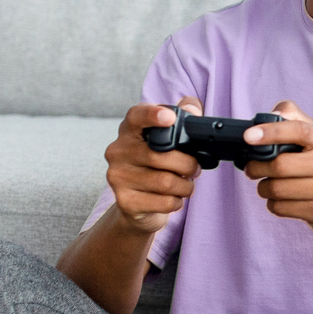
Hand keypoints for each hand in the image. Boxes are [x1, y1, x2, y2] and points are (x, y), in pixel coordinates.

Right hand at [102, 95, 201, 233]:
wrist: (136, 204)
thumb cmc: (155, 166)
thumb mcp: (168, 139)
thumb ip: (183, 117)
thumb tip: (192, 109)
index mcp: (130, 130)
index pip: (137, 116)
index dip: (153, 115)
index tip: (170, 118)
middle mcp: (118, 151)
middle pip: (160, 156)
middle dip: (188, 165)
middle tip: (194, 169)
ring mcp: (118, 176)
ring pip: (165, 182)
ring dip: (185, 186)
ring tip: (185, 185)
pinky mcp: (125, 201)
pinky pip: (163, 202)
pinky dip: (177, 201)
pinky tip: (173, 198)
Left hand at [242, 101, 312, 242]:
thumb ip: (297, 121)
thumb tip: (272, 113)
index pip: (297, 130)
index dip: (270, 132)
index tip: (248, 136)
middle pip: (279, 165)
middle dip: (256, 168)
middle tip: (251, 169)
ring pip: (276, 189)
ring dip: (263, 188)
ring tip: (266, 186)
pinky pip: (281, 207)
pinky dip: (273, 204)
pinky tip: (281, 200)